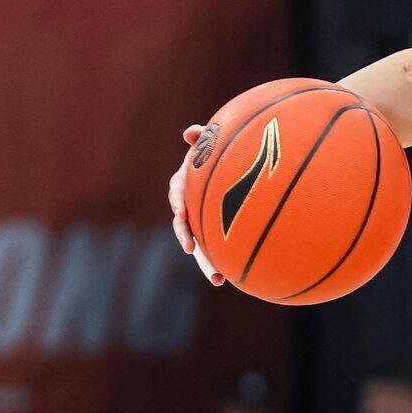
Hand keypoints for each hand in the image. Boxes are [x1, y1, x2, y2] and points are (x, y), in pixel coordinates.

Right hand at [169, 126, 224, 284]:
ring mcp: (199, 224)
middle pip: (182, 225)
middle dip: (185, 237)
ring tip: (216, 278)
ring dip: (203, 262)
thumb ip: (202, 138)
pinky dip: (217, 266)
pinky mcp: (211, 236)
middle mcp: (187, 206)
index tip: (180, 212)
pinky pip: (212, 252)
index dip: (177, 202)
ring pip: (197, 245)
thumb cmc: (219, 156)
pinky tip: (228, 280)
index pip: (177, 192)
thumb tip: (190, 132)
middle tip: (189, 248)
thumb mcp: (210, 144)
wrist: (234, 172)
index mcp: (185, 184)